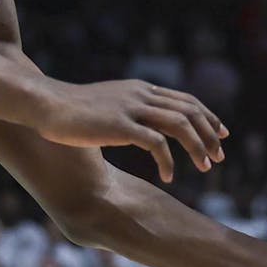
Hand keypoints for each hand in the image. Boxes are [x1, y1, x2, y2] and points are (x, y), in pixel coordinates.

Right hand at [36, 79, 227, 181]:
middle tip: (219, 156)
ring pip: (180, 125)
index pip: (186, 99)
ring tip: (206, 168)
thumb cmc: (72, 110)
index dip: (208, 116)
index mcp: (141, 89)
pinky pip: (156, 144)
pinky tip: (168, 177)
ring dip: (197, 147)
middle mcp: (141, 94)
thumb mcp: (108, 104)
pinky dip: (168, 162)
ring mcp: (131, 108)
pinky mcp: (120, 126)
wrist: (45, 104)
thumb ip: (128, 110)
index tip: (221, 133)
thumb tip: (141, 126)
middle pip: (190, 111)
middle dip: (210, 134)